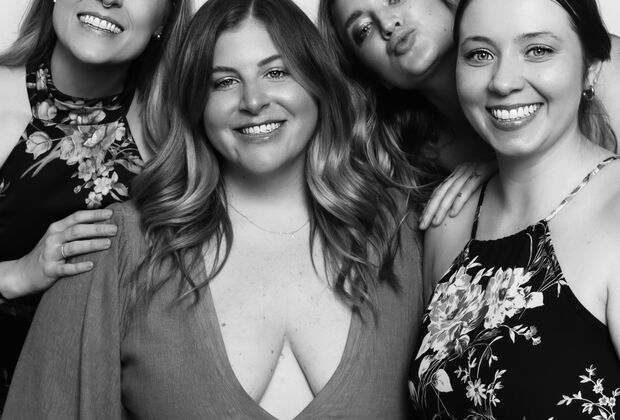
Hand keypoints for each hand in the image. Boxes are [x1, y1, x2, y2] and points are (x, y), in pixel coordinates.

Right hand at [0, 209, 116, 298]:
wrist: (23, 273)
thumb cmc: (48, 253)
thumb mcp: (58, 237)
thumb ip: (74, 230)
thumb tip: (102, 223)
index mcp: (57, 228)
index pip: (77, 217)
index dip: (94, 215)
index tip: (111, 214)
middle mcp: (53, 238)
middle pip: (77, 230)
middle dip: (97, 229)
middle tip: (114, 230)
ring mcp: (50, 254)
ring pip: (73, 247)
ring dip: (92, 244)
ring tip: (108, 244)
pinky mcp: (50, 270)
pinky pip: (66, 268)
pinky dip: (79, 267)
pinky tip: (91, 265)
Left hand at [419, 161, 496, 229]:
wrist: (513, 160)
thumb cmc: (495, 176)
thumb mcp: (475, 183)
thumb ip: (463, 193)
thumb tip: (450, 210)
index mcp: (457, 174)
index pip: (438, 192)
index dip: (429, 207)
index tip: (421, 221)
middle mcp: (461, 171)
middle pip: (441, 192)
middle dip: (430, 210)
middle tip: (422, 226)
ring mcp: (471, 170)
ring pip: (452, 191)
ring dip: (442, 209)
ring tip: (435, 223)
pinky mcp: (483, 171)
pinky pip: (468, 188)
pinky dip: (459, 201)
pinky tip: (453, 213)